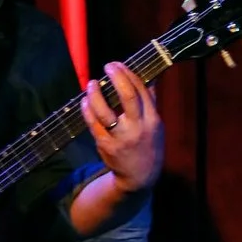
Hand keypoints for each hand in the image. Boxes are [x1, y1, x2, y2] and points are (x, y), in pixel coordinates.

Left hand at [81, 61, 163, 193]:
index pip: (142, 91)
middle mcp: (138, 128)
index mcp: (152, 120)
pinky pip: (94, 125)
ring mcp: (121, 138)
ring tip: (92, 83)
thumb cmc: (148, 145)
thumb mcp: (156, 125)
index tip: (119, 64)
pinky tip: (85, 101)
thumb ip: (151, 103)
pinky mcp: (106, 145)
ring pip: (106, 112)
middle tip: (108, 66)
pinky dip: (88, 111)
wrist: (140, 176)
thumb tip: (149, 78)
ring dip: (96, 94)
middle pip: (127, 97)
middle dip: (117, 78)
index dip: (129, 74)